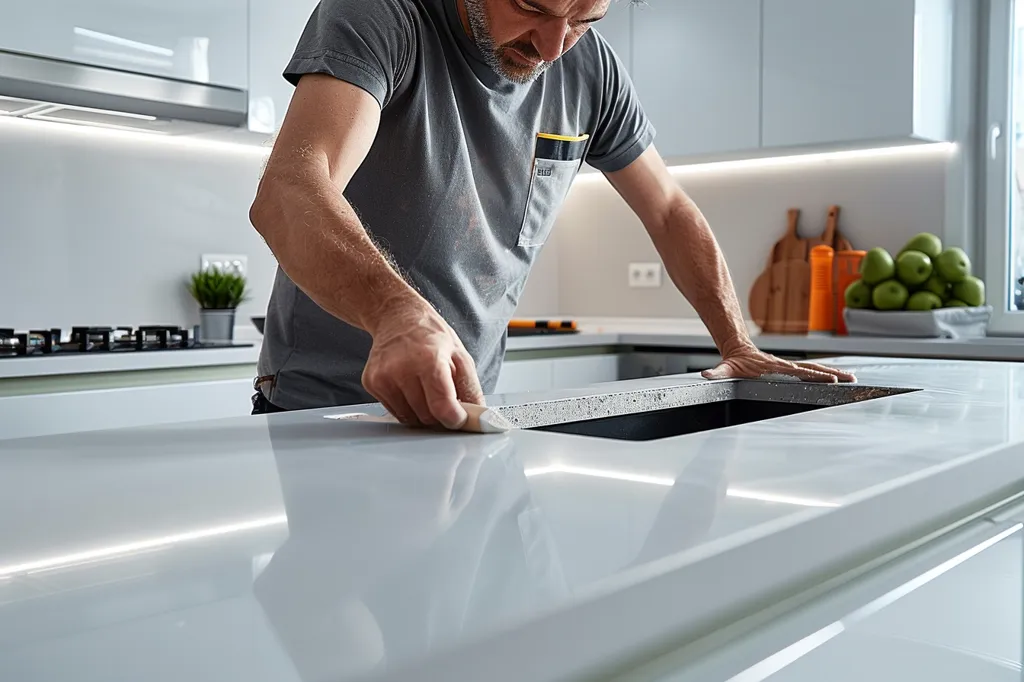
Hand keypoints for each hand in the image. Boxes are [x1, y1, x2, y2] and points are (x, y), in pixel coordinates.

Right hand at [362, 300, 484, 428]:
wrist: (397, 317)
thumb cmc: (430, 335)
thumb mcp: (460, 356)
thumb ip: (471, 389)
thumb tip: (477, 416)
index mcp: (429, 360)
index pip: (442, 407)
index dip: (454, 418)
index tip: (459, 418)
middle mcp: (402, 368)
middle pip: (427, 416)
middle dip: (439, 413)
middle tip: (441, 394)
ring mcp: (383, 377)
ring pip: (410, 418)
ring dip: (421, 411)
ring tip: (423, 386)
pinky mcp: (371, 383)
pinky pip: (395, 411)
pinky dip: (406, 405)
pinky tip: (408, 384)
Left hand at [701, 346, 855, 382]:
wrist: (737, 348)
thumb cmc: (733, 362)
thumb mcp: (725, 369)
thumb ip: (716, 372)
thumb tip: (706, 374)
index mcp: (775, 368)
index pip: (798, 372)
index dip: (814, 375)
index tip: (829, 378)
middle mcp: (785, 366)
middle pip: (813, 369)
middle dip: (832, 374)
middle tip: (850, 379)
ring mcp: (789, 366)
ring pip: (815, 368)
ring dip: (833, 373)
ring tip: (852, 377)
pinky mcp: (789, 368)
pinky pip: (810, 370)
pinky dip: (825, 372)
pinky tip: (837, 377)